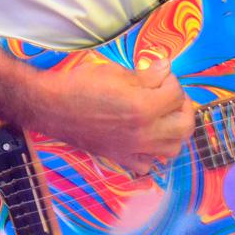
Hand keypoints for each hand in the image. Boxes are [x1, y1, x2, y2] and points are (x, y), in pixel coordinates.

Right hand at [32, 56, 195, 174]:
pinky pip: (148, 165)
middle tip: (170, 95)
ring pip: (172, 149)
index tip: (159, 74)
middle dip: (183, 107)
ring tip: (163, 115)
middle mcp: (142, 134)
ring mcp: (132, 150)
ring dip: (174, 131)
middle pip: (184, 126)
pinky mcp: (120, 158)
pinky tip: (145, 137)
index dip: (171, 80)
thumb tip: (167, 69)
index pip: (176, 95)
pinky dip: (152, 153)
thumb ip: (146, 75)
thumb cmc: (80, 85)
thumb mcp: (116, 72)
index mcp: (142, 108)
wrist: (50, 107)